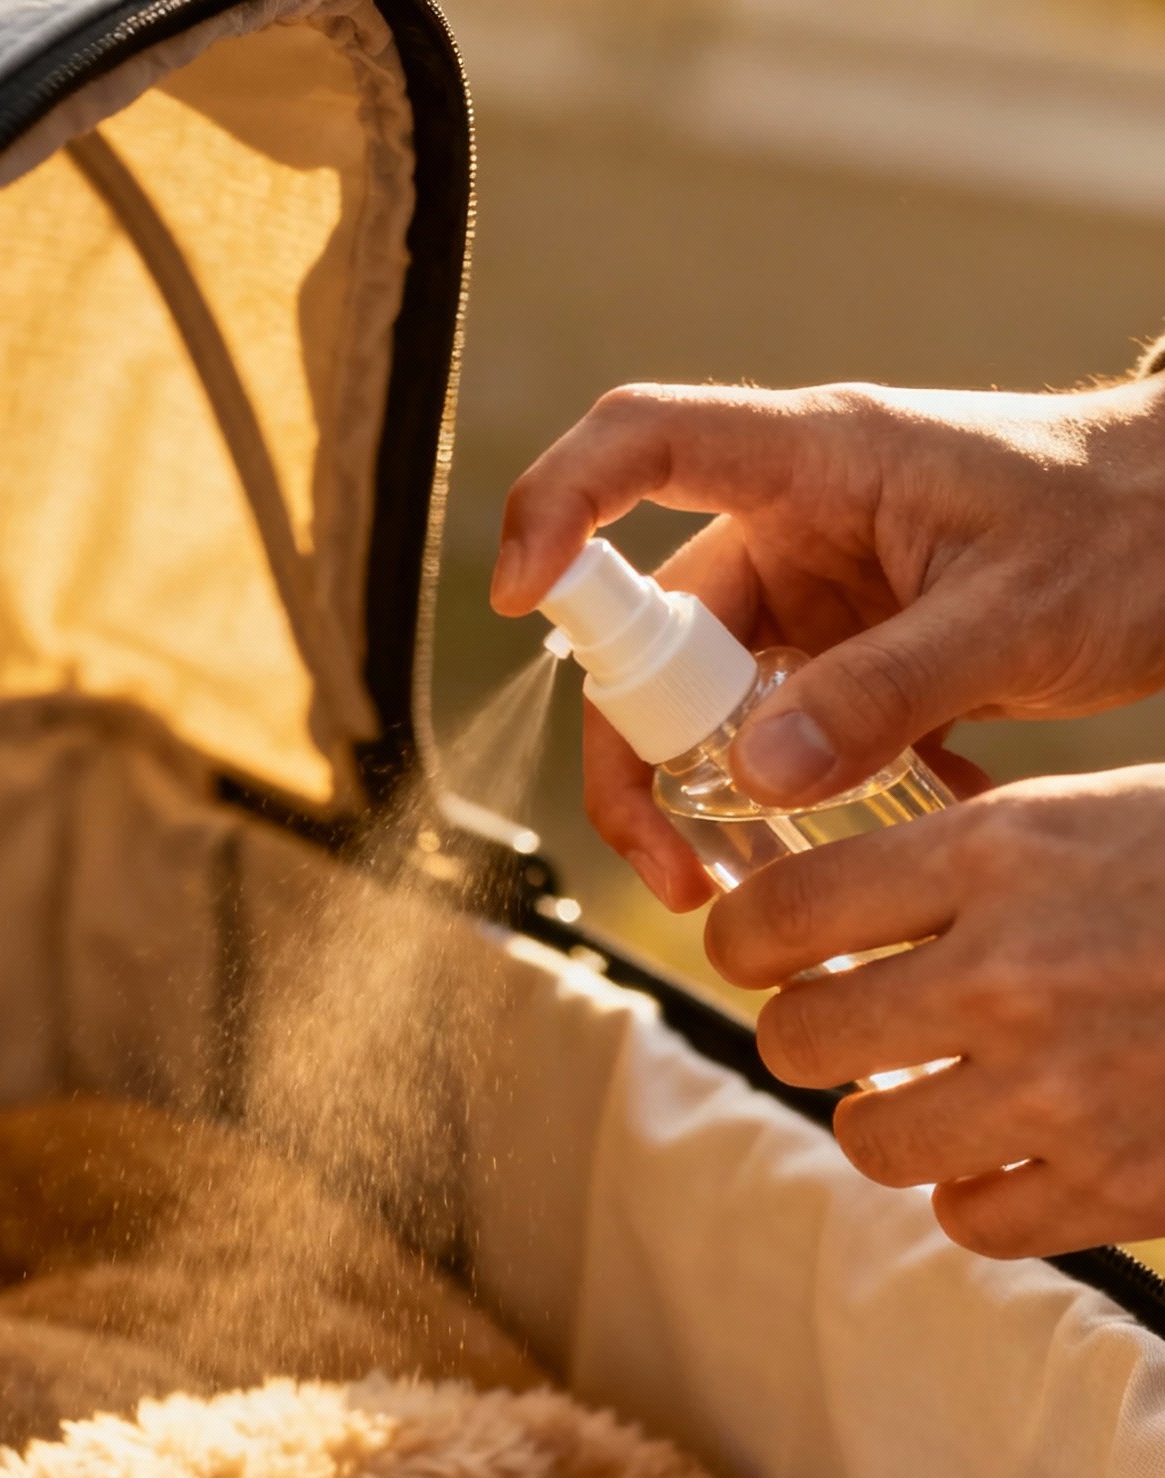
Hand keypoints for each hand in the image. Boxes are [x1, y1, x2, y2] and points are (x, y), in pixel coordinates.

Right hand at [491, 379, 1164, 908]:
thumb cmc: (1127, 527)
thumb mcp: (1013, 615)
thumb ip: (887, 694)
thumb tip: (753, 778)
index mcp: (818, 462)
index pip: (643, 445)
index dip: (558, 508)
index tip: (518, 601)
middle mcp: (797, 523)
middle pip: (655, 634)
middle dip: (644, 761)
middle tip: (682, 871)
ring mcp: (823, 591)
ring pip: (715, 702)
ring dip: (722, 801)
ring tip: (758, 888)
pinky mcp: (855, 650)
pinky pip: (788, 731)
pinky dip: (810, 797)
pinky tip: (876, 834)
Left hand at [703, 767, 1164, 1256]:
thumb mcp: (1101, 816)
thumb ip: (976, 860)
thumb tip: (840, 913)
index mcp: (1002, 854)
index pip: (783, 910)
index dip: (746, 939)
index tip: (755, 952)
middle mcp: (1010, 976)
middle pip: (801, 1038)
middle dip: (809, 1033)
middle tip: (847, 1026)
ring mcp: (1058, 1094)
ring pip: (871, 1140)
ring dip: (889, 1118)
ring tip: (940, 1090)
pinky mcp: (1112, 1187)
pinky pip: (968, 1218)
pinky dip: (980, 1193)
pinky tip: (1022, 1149)